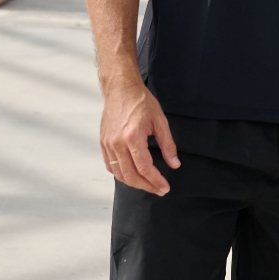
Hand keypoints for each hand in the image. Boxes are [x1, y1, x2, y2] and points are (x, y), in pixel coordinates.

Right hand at [100, 76, 179, 195]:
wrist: (121, 89)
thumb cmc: (140, 101)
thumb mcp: (160, 121)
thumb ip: (168, 145)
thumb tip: (174, 164)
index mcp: (133, 137)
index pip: (145, 168)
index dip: (156, 181)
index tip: (165, 188)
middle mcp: (117, 143)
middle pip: (131, 176)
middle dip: (147, 186)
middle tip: (159, 190)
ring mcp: (108, 144)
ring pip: (119, 174)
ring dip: (134, 183)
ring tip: (148, 185)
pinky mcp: (103, 143)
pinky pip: (110, 166)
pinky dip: (121, 174)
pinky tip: (131, 175)